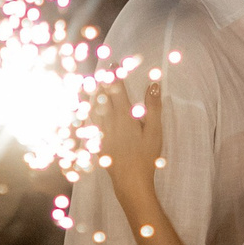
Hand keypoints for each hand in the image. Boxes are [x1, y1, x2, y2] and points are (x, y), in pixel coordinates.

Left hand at [93, 77, 165, 216]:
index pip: (119, 90)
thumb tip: (154, 84)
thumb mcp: (154, 131)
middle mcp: (110, 121)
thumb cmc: (146, 156)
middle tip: (101, 70)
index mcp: (124, 116)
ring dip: (95, 95)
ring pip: (95, 109)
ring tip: (93, 85)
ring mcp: (102, 133)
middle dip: (104, 82)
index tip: (114, 64)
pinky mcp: (98, 143)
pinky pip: (91, 124)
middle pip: (104, 97)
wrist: (129, 180)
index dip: (116, 75)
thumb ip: (153, 107)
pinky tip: (88, 112)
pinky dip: (90, 113)